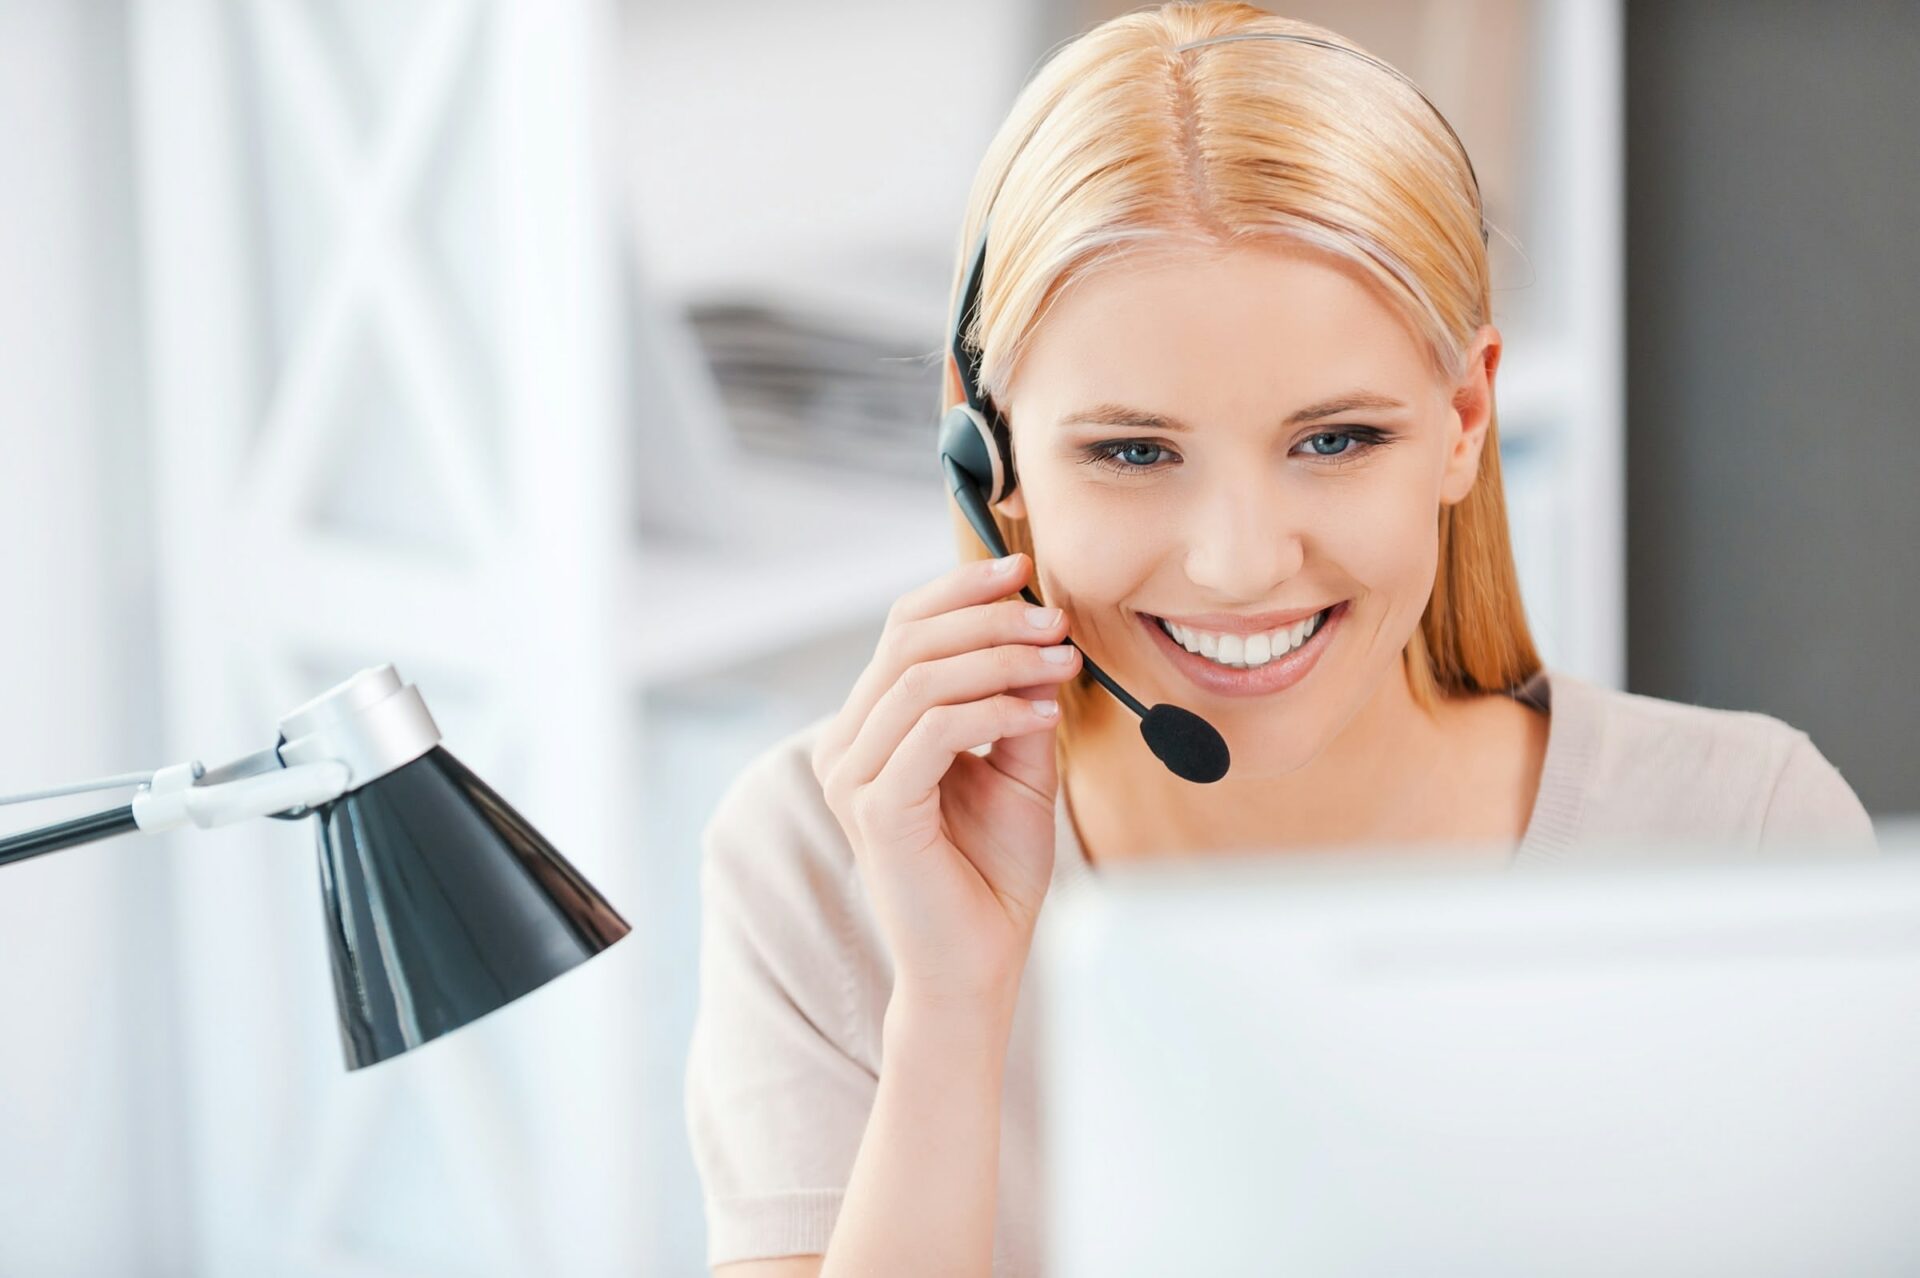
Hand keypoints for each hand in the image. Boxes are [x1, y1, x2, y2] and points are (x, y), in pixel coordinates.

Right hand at [811, 552, 1080, 1013]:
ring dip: (1002, 660)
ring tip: (1062, 664)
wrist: (978, 962)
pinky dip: (995, 710)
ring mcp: (852, 778)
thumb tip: (1040, 632)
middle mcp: (845, 746)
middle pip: (907, 641)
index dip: (960, 591)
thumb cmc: (993, 872)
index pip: (902, 630)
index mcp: (869, 729)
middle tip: (1056, 622)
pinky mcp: (877, 810)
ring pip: (921, 679)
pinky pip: (934, 731)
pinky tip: (1042, 715)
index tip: (1022, 568)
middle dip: (989, 619)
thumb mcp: (1016, 768)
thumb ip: (1016, 703)